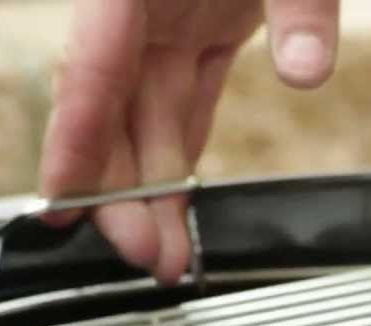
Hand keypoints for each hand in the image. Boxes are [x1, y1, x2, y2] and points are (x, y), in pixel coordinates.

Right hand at [39, 0, 340, 283]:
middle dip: (121, 189)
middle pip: (114, 107)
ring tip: (166, 255)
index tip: (64, 200)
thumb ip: (301, 11)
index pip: (94, 63)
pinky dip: (180, 156)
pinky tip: (175, 205)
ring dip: (155, 188)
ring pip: (149, 117)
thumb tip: (306, 73)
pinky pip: (185, 103)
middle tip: (142, 253)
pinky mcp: (204, 32)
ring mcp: (170, 21)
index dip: (75, 136)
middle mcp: (141, 9)